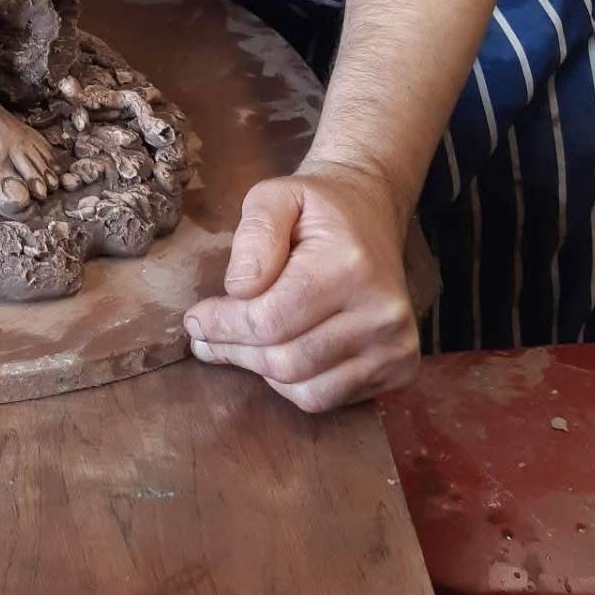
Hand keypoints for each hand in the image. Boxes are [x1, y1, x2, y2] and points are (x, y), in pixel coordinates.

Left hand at [183, 161, 420, 412]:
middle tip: (205, 336)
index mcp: (350, 266)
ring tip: (237, 344)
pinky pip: (328, 398)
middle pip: (285, 362)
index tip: (194, 318)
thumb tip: (239, 290)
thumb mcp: (274, 195)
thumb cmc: (315, 206)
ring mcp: (397, 346)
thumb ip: (254, 235)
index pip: (269, 320)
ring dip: (260, 371)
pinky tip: (278, 351)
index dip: (222, 324)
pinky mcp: (400, 368)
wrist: (372, 211)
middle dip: (234, 351)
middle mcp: (383, 313)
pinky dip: (293, 384)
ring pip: (306, 391)